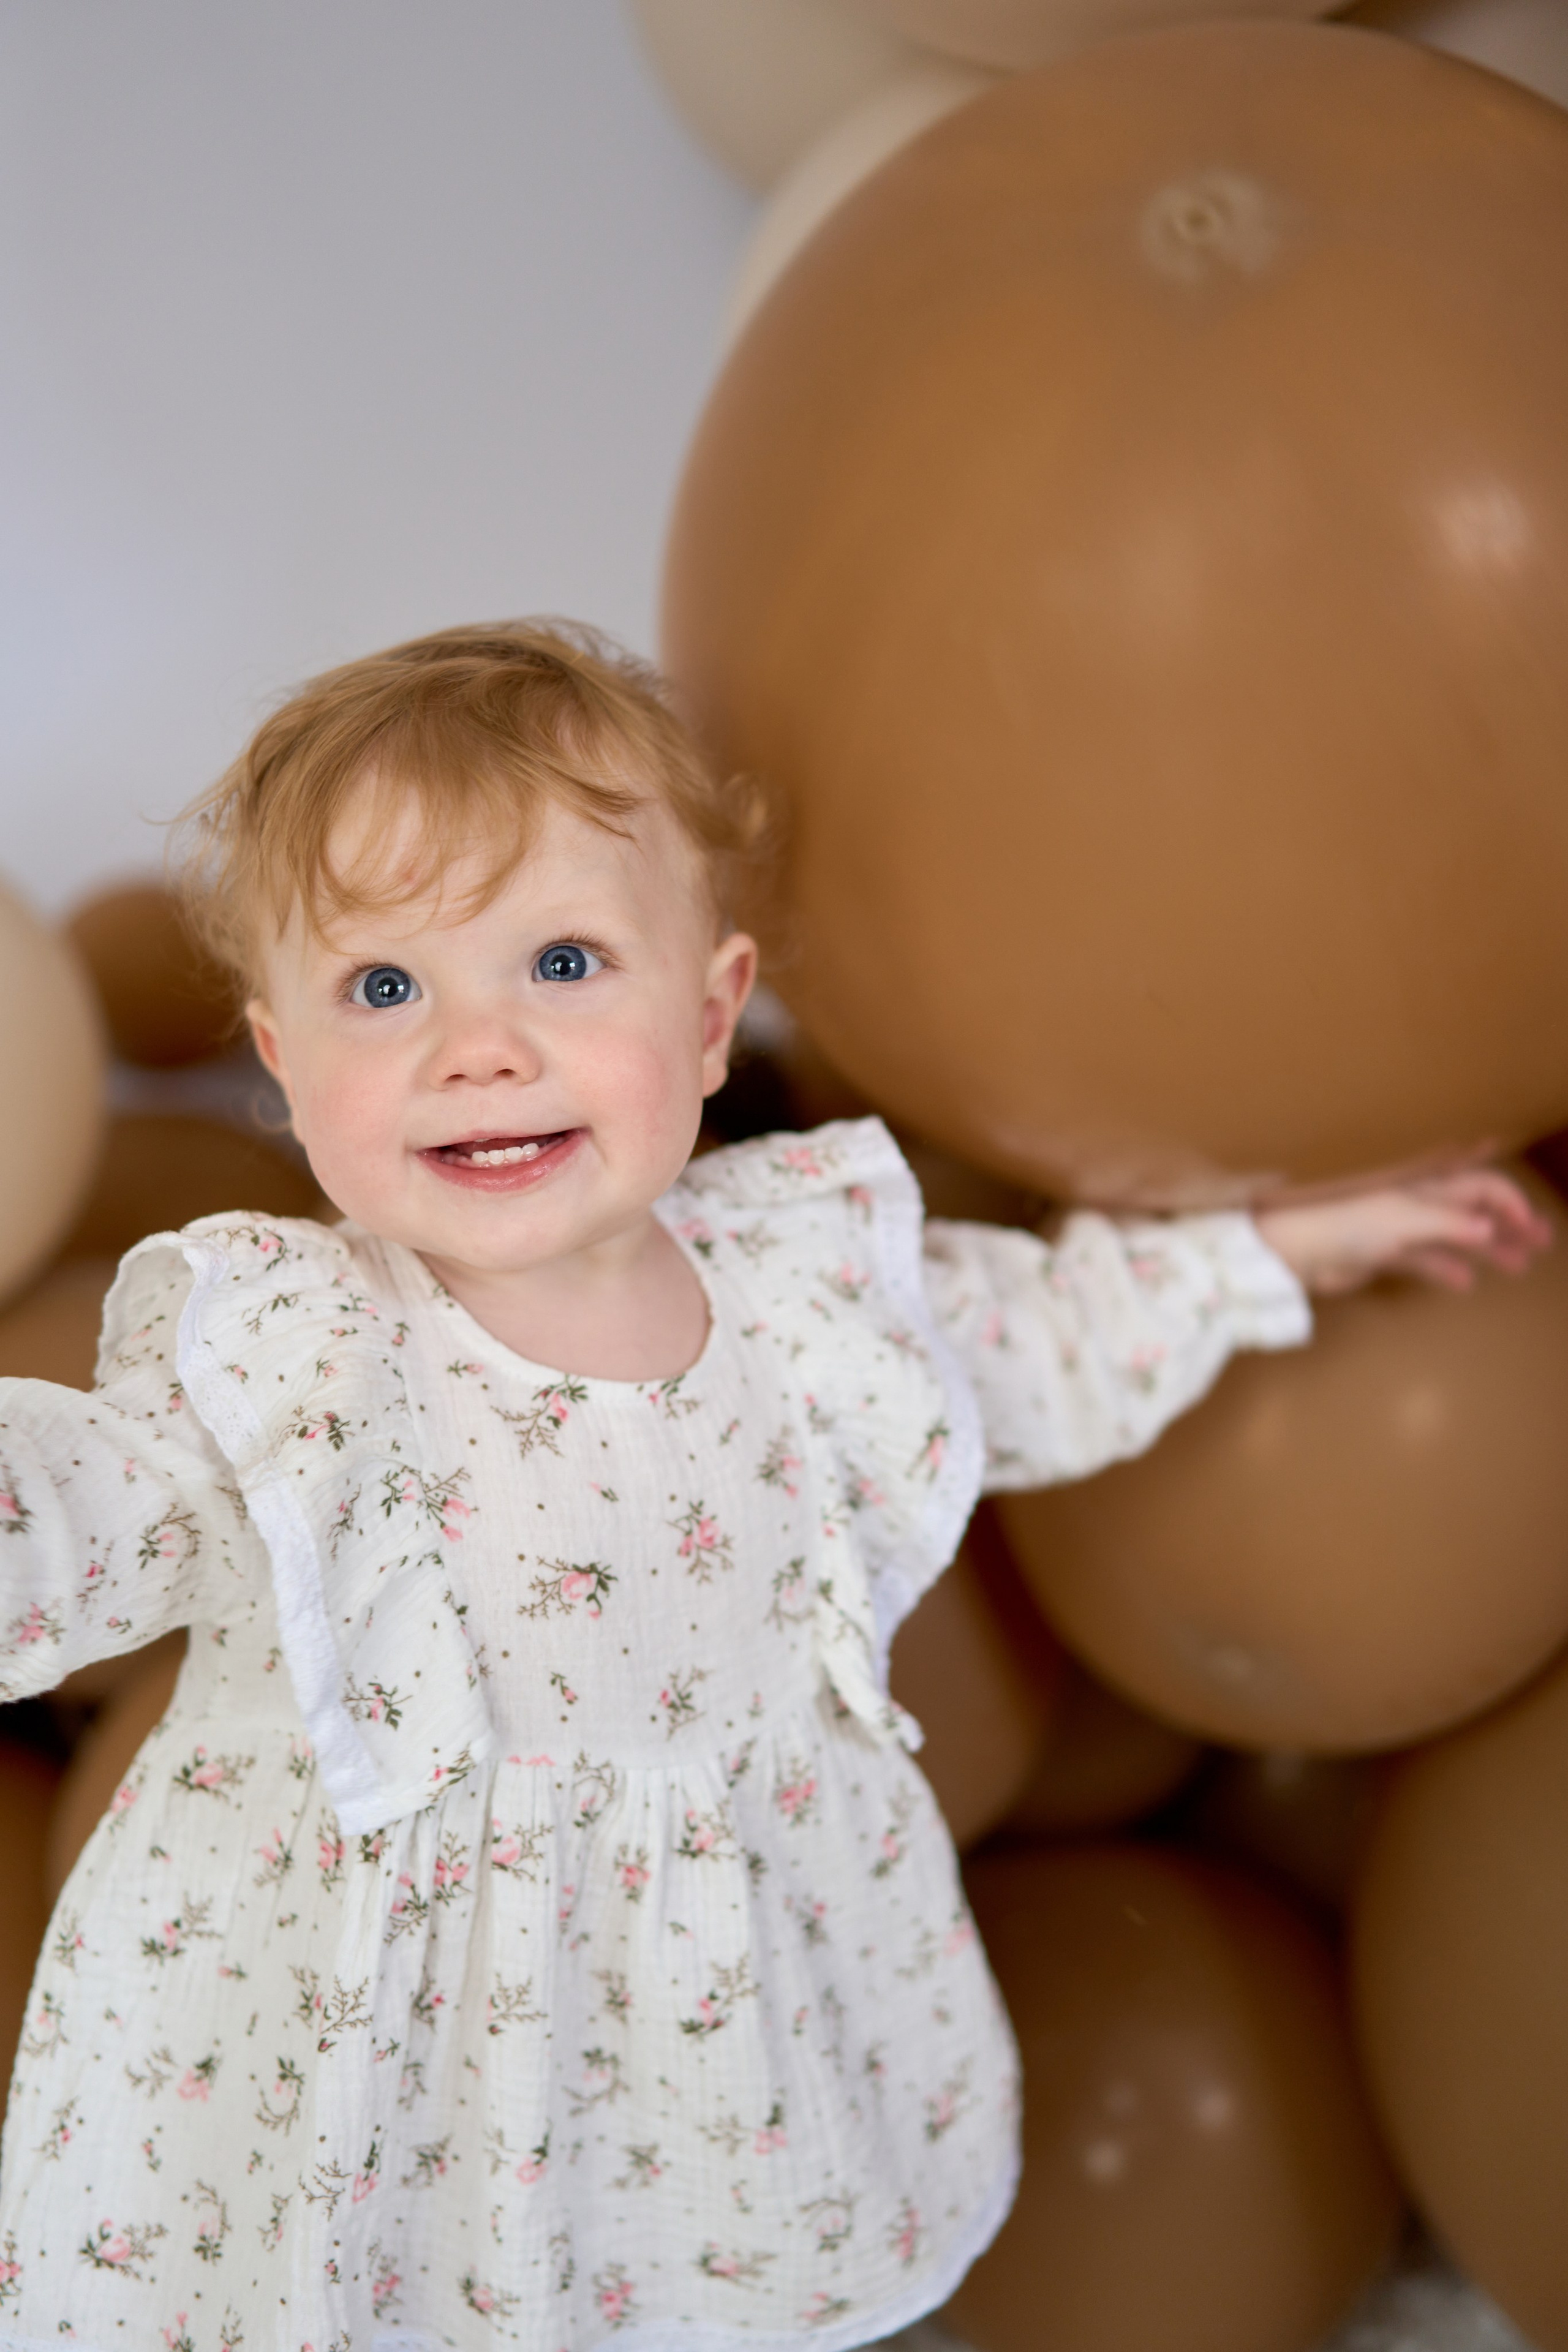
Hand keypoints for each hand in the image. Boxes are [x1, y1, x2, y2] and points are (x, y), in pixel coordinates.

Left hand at [1254, 1170, 1552, 1297]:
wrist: (1294, 1250)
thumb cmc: (1344, 1222)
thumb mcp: (1405, 1219)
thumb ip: (1450, 1222)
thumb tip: (1491, 1225)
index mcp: (1423, 1182)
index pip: (1480, 1183)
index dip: (1509, 1201)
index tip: (1532, 1227)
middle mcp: (1415, 1199)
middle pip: (1473, 1208)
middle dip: (1508, 1223)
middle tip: (1540, 1245)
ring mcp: (1400, 1226)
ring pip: (1455, 1235)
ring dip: (1487, 1248)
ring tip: (1517, 1267)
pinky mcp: (1383, 1252)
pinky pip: (1425, 1259)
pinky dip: (1447, 1268)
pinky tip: (1466, 1282)